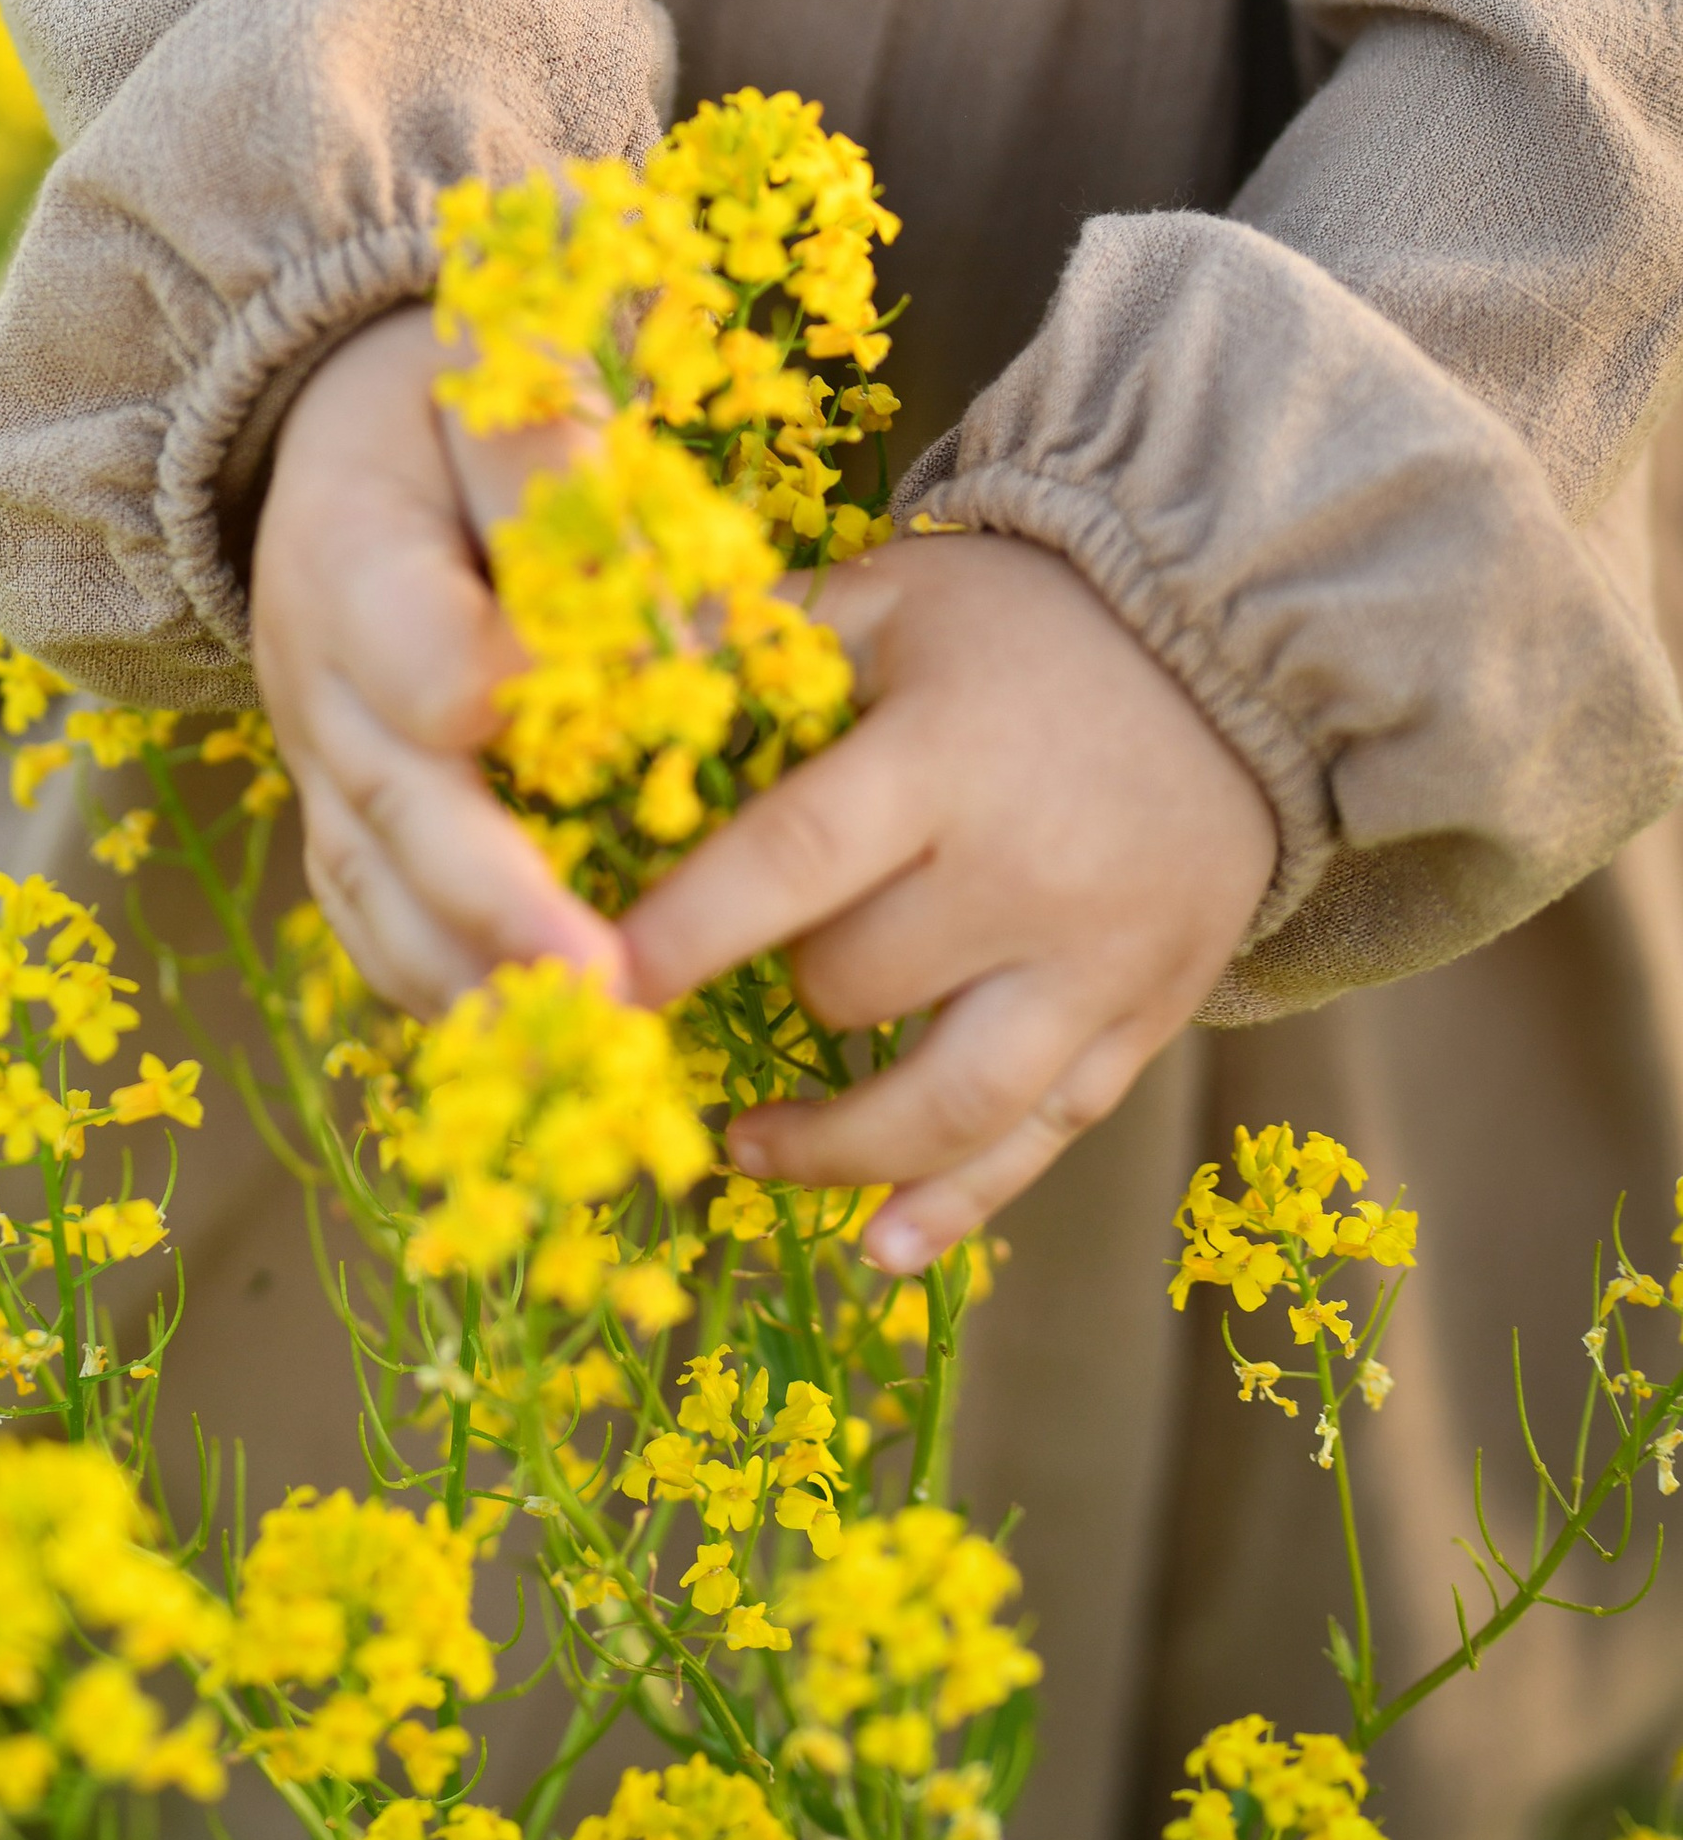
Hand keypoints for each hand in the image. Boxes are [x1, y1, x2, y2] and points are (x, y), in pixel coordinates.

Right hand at [249, 306, 626, 1015]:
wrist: (329, 417)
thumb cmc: (444, 396)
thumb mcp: (495, 377)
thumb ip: (560, 475)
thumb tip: (655, 614)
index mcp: (350, 557)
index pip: (434, 661)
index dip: (525, 697)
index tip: (637, 707)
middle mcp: (316, 677)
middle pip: (399, 811)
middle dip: (500, 907)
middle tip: (604, 985)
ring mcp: (317, 757)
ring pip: (375, 890)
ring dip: (472, 978)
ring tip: (585, 1047)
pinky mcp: (339, 806)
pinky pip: (366, 915)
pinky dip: (435, 984)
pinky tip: (520, 1036)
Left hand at [620, 533, 1275, 1270]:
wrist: (1242, 651)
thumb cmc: (1034, 619)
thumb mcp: (901, 591)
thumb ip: (762, 633)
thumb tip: (611, 666)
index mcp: (947, 759)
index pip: (795, 860)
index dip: (688, 931)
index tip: (597, 985)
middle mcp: (1025, 877)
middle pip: (858, 987)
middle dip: (783, 985)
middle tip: (737, 967)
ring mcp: (1096, 964)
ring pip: (950, 1105)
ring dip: (835, 1150)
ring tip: (746, 1149)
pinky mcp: (1148, 1016)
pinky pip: (1047, 1137)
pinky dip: (963, 1204)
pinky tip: (885, 1248)